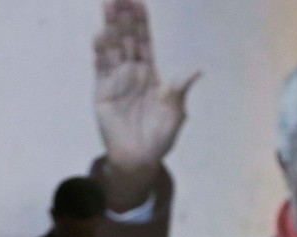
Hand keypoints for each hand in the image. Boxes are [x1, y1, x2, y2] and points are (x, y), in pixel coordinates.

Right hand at [94, 0, 199, 171]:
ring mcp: (115, 82)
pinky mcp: (103, 94)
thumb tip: (196, 69)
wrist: (140, 160)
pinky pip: (101, 70)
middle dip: (122, 17)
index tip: (138, 1)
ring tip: (108, 5)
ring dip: (110, 27)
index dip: (140, 22)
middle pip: (126, 39)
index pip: (144, 41)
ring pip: (112, 49)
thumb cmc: (160, 138)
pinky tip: (101, 36)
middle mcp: (131, 73)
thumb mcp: (175, 113)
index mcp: (150, 74)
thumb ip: (180, 90)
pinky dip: (101, 53)